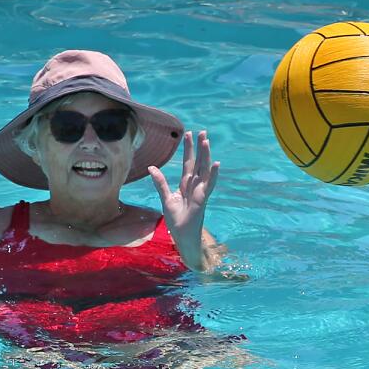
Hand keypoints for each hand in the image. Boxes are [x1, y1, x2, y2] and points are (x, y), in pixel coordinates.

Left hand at [148, 130, 220, 248]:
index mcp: (186, 185)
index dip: (188, 149)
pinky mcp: (202, 200)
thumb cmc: (176, 220)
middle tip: (202, 131)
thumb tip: (152, 168)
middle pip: (198, 163)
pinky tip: (216, 164)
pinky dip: (213, 175)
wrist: (182, 236)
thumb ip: (160, 183)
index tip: (188, 134)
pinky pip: (209, 185)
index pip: (188, 163)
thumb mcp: (166, 199)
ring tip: (206, 141)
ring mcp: (200, 192)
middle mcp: (195, 186)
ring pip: (204, 170)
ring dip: (206, 156)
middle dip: (199, 147)